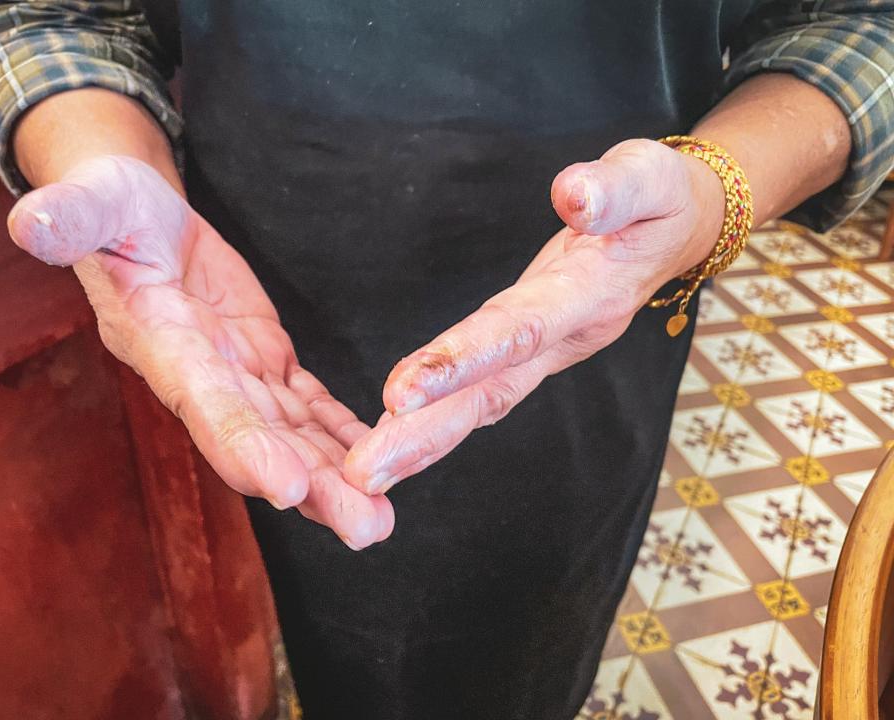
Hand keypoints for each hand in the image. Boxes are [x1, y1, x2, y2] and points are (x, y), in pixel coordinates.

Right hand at [8, 156, 393, 549]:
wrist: (143, 223)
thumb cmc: (114, 210)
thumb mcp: (97, 201)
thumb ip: (73, 215)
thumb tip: (33, 221)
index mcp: (163, 346)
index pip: (204, 404)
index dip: (242, 444)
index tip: (286, 486)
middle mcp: (204, 377)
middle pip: (260, 441)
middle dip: (310, 487)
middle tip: (365, 527)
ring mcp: (239, 374)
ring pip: (291, 436)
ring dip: (334, 477)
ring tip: (379, 519)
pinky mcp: (267, 361)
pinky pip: (309, 406)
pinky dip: (341, 433)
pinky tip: (378, 458)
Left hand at [344, 138, 725, 493]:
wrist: (680, 233)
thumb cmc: (661, 202)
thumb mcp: (652, 178)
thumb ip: (617, 190)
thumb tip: (573, 195)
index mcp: (591, 295)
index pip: (521, 329)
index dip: (463, 359)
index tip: (402, 392)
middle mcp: (566, 338)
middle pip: (493, 390)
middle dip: (429, 432)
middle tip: (366, 472)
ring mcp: (550, 351)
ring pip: (485, 401)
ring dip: (425, 439)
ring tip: (368, 472)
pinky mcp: (534, 351)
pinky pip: (485, 392)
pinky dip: (440, 420)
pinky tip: (397, 439)